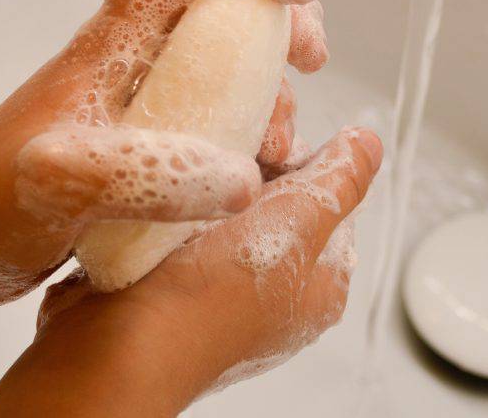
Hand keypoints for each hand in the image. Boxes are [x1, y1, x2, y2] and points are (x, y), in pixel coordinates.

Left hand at [0, 0, 328, 303]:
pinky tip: (257, 172)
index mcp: (115, 42)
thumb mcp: (66, 184)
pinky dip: (248, 133)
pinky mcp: (141, 141)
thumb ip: (151, 178)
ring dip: (269, 86)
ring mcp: (138, 99)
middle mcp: (133, 58)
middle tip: (311, 56)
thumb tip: (243, 179)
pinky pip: (212, 117)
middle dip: (279, 15)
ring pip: (224, 62)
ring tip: (283, 140)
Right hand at [0, 127, 382, 416]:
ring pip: (227, 207)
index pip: (330, 199)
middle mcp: (276, 293)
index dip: (305, 159)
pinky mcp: (173, 282)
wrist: (115, 348)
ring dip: (212, 181)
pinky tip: (168, 189)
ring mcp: (222, 289)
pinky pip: (183, 224)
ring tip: (195, 167)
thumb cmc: (210, 298)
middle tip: (229, 151)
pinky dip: (178, 203)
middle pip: (279, 201)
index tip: (273, 141)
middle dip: (255, 167)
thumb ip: (338, 181)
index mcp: (320, 284)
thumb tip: (372, 144)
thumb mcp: (296, 223)